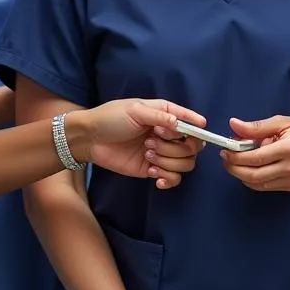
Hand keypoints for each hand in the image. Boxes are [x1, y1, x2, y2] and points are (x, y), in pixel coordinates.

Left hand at [78, 100, 205, 188]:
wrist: (89, 139)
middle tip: (151, 142)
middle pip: (192, 146)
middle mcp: (167, 134)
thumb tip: (179, 123)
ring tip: (147, 155)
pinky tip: (152, 174)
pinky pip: (173, 178)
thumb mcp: (134, 110)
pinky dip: (167, 178)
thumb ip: (159, 116)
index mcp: (164, 114)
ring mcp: (161, 153)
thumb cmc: (110, 118)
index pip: (190, 122)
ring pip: (185, 163)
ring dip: (168, 161)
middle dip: (175, 147)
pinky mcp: (153, 169)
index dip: (197, 128)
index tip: (199, 131)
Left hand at [220, 116, 289, 191]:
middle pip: (254, 175)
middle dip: (234, 168)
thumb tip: (233, 125)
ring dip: (241, 175)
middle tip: (225, 159)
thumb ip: (256, 126)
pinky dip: (252, 179)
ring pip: (257, 184)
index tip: (225, 150)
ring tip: (235, 162)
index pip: (255, 158)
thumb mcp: (281, 122)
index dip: (236, 156)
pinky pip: (265, 187)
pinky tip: (249, 168)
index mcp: (288, 149)